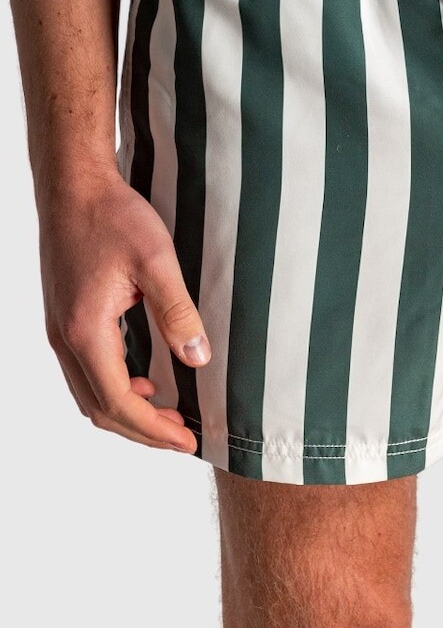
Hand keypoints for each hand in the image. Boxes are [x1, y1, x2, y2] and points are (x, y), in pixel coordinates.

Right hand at [37, 164, 210, 451]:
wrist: (74, 186)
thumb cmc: (114, 216)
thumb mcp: (156, 261)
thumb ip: (178, 312)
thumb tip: (198, 359)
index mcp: (86, 330)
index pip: (120, 401)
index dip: (154, 430)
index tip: (188, 442)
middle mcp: (65, 338)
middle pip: (99, 408)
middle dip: (142, 430)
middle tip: (184, 437)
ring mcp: (60, 330)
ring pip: (88, 393)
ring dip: (127, 411)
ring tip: (170, 416)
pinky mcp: (64, 318)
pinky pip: (85, 371)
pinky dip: (114, 388)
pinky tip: (146, 379)